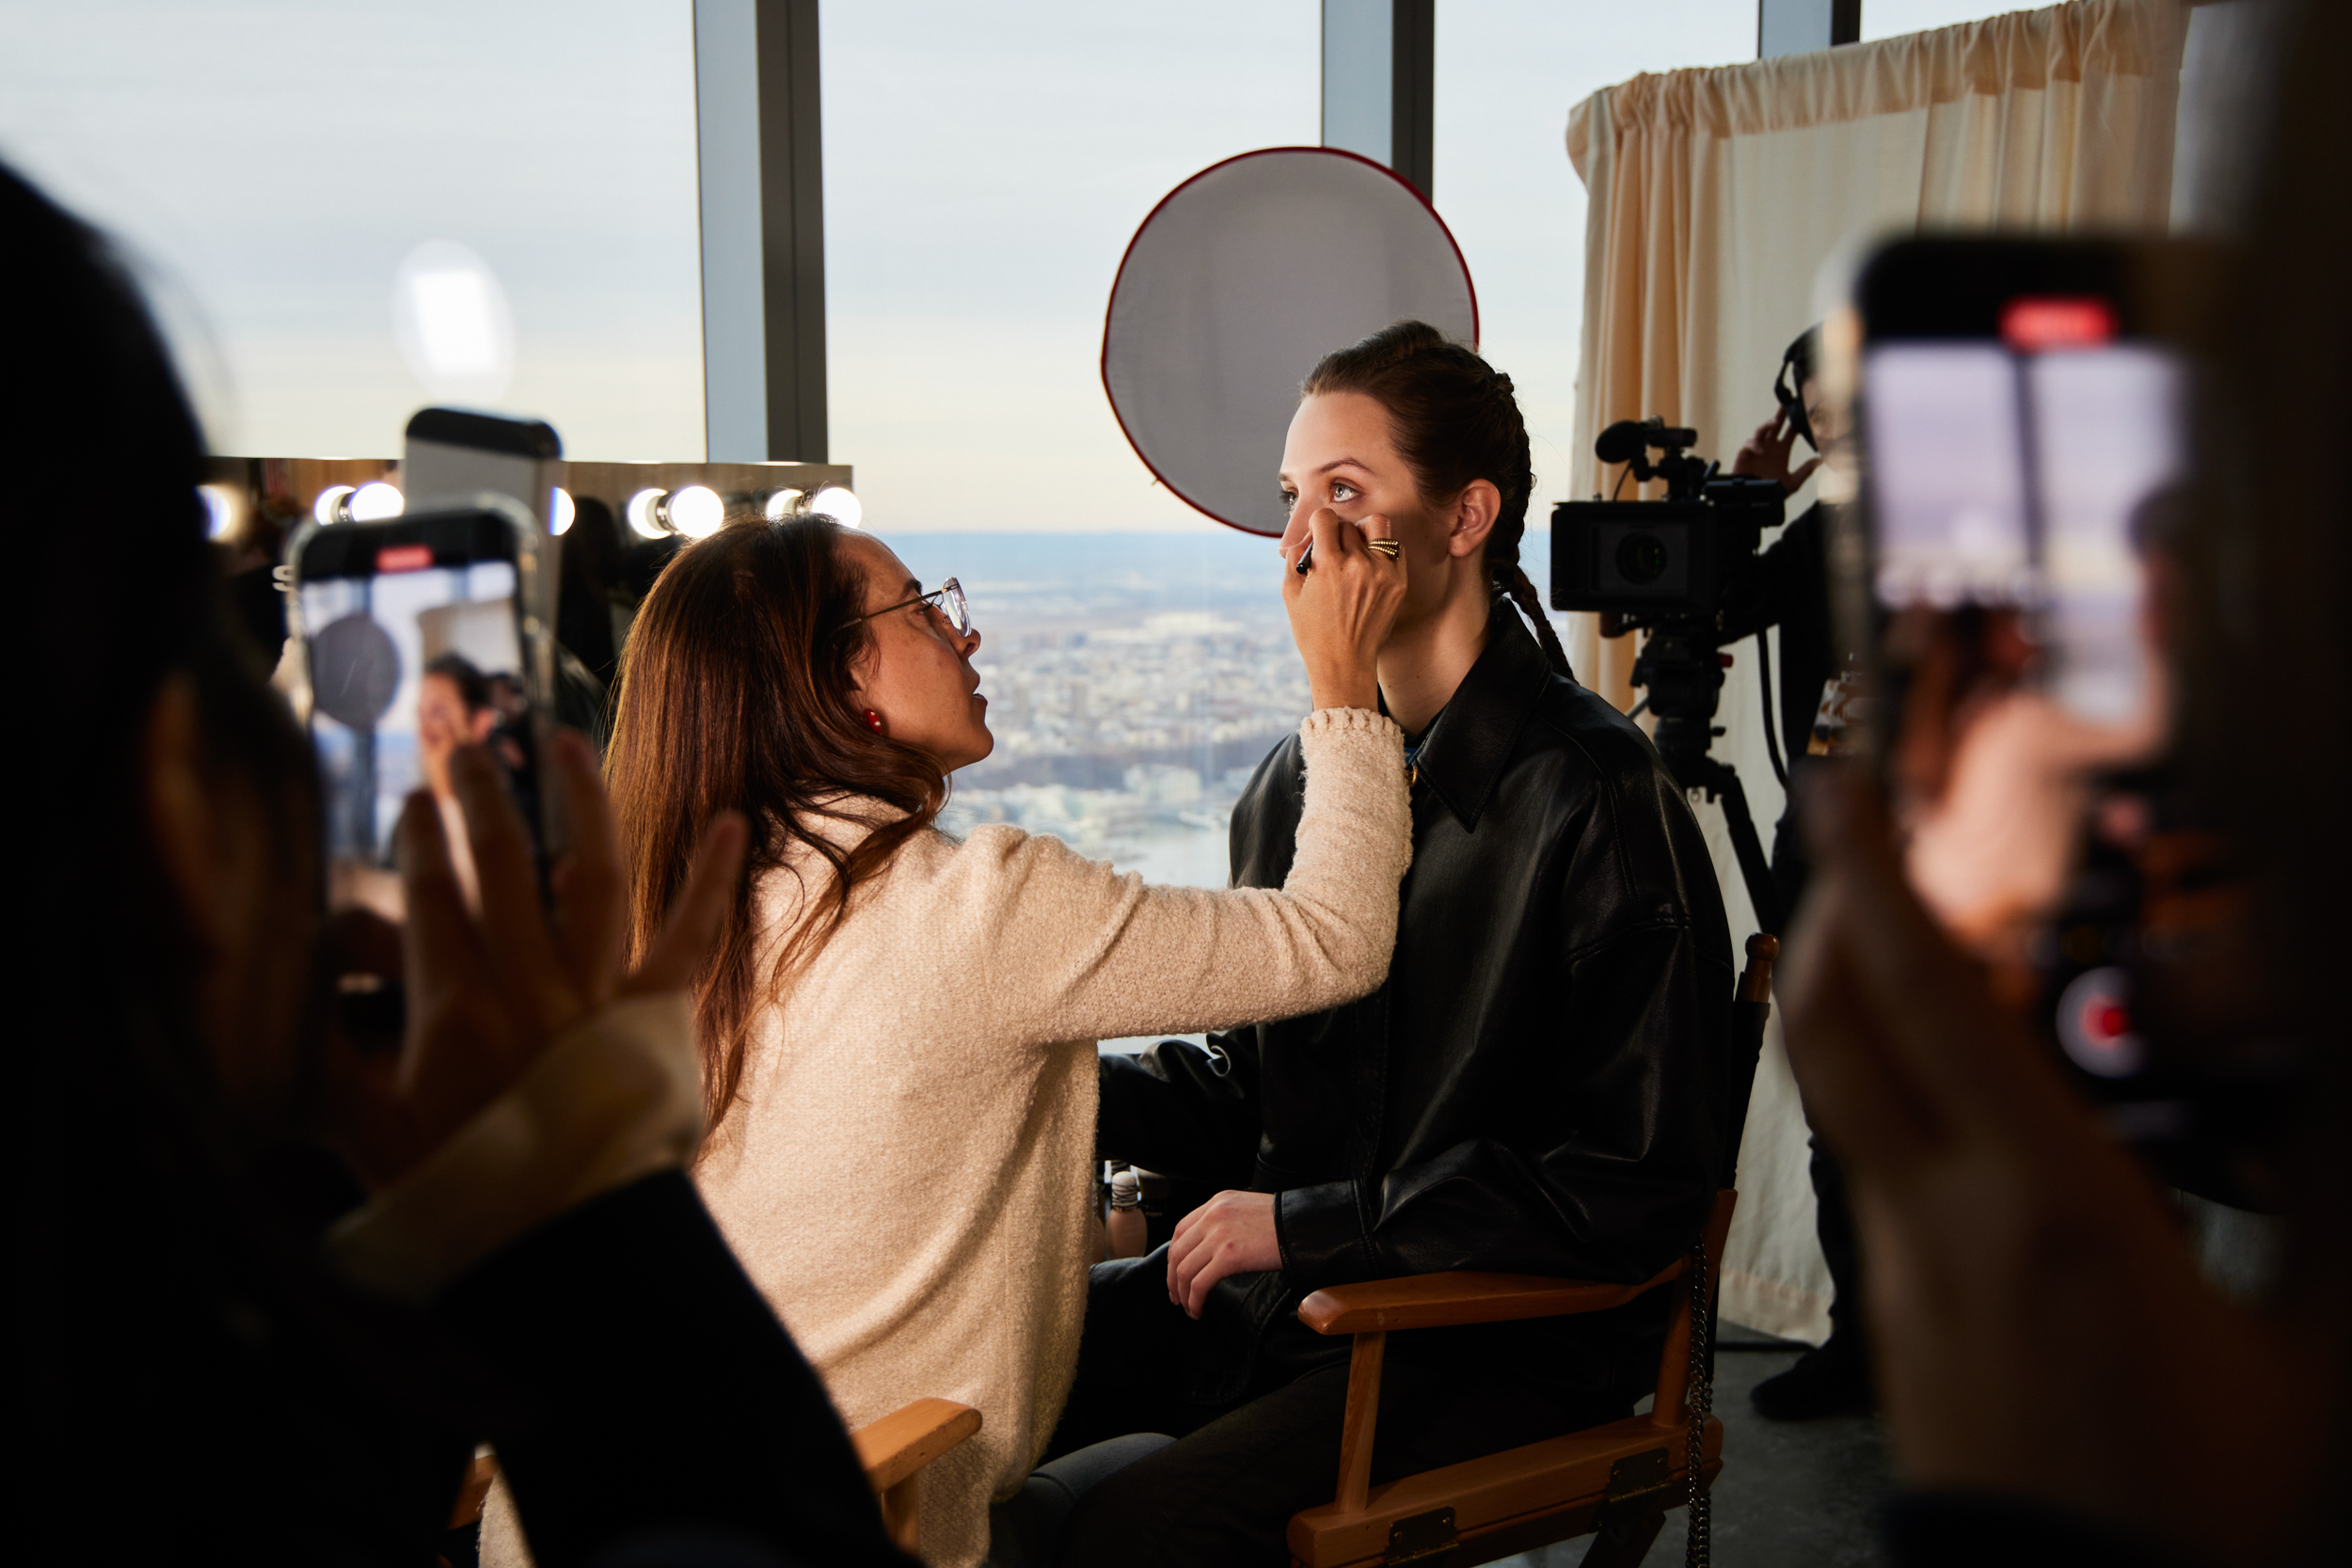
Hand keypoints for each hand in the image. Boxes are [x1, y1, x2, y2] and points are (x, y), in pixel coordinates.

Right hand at [322, 731, 745, 1186]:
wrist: (561, 1252)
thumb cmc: (459, 1201)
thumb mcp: (361, 1135)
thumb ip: (319, 1063)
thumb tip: (283, 1005)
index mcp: (451, 1005)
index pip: (429, 895)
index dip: (417, 839)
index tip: (410, 797)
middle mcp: (526, 984)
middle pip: (498, 863)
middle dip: (478, 793)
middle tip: (464, 741)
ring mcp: (596, 995)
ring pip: (589, 874)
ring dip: (577, 801)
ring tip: (560, 744)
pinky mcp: (657, 1019)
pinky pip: (691, 937)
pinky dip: (713, 879)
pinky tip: (734, 822)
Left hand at [1167, 1190, 1280, 1318]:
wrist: (1304, 1225)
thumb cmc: (1285, 1221)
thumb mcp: (1247, 1209)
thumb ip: (1226, 1221)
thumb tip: (1212, 1248)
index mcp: (1216, 1203)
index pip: (1180, 1231)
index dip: (1174, 1257)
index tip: (1176, 1274)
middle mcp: (1212, 1215)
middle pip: (1177, 1252)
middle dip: (1173, 1279)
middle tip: (1177, 1297)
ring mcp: (1218, 1235)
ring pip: (1184, 1271)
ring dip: (1183, 1295)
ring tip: (1189, 1308)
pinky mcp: (1228, 1256)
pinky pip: (1199, 1284)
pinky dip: (1194, 1301)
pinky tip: (1198, 1309)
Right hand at [1280, 507, 1405, 711]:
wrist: (1344, 663)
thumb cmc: (1313, 631)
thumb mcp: (1290, 593)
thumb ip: (1295, 556)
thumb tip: (1309, 536)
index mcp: (1328, 564)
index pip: (1326, 517)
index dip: (1318, 525)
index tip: (1318, 537)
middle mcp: (1358, 564)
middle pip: (1348, 525)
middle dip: (1337, 535)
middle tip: (1334, 554)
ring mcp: (1382, 572)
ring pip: (1378, 525)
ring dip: (1365, 532)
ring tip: (1358, 549)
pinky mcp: (1399, 582)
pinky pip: (1396, 548)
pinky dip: (1383, 550)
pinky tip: (1372, 565)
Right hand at [1730, 410, 1820, 495]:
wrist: (1755, 503)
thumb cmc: (1773, 492)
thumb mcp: (1793, 482)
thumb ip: (1805, 471)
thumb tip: (1820, 461)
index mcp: (1782, 450)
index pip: (1791, 431)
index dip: (1796, 422)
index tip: (1803, 412)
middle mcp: (1769, 447)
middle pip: (1775, 424)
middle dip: (1781, 413)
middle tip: (1787, 402)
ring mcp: (1757, 449)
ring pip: (1761, 431)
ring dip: (1767, 425)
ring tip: (1774, 423)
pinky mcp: (1744, 455)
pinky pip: (1748, 445)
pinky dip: (1753, 445)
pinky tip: (1759, 449)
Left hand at [1780, 764, 2304, 1561]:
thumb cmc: (2188, 1508)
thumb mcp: (2309, 1342)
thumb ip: (2331, 1202)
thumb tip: (2334, 1105)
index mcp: (2042, 1203)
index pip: (1923, 994)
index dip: (1872, 869)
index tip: (1849, 784)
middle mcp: (1937, 1215)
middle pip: (1831, 1013)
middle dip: (1831, 896)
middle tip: (1859, 822)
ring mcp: (1892, 1258)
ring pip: (1832, 1077)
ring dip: (1843, 977)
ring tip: (1896, 915)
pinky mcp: (1885, 1297)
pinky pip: (1860, 1144)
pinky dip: (1879, 1067)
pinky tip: (1941, 1061)